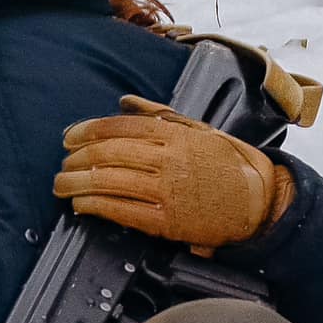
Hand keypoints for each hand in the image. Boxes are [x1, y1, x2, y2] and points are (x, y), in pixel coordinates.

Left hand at [53, 95, 293, 249]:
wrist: (261, 202)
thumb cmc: (229, 164)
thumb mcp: (199, 129)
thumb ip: (159, 115)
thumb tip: (125, 101)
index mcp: (174, 135)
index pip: (118, 127)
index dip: (86, 131)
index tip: (69, 138)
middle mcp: (168, 160)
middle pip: (106, 154)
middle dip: (76, 159)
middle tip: (63, 164)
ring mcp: (166, 191)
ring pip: (107, 183)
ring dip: (76, 184)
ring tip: (62, 185)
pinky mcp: (167, 221)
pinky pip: (121, 211)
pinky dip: (94, 207)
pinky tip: (81, 205)